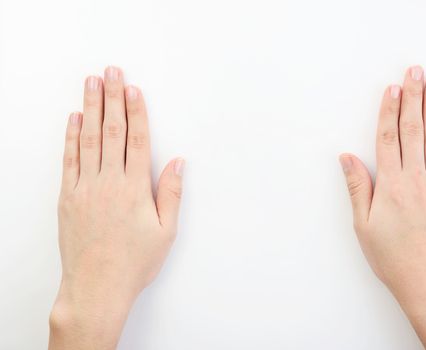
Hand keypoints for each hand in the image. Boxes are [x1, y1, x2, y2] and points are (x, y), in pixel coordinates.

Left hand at [49, 66, 183, 349]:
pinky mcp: (68, 197)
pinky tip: (73, 119)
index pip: (137, 140)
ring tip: (91, 84)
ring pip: (88, 139)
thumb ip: (171, 193)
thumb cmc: (134, 262)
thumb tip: (178, 163)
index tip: (133, 89)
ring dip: (90, 108)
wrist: (96, 287)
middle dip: (112, 98)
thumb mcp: (165, 231)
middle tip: (111, 72)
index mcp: (134, 189)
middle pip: (111, 131)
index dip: (136, 111)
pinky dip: (70, 137)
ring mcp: (85, 188)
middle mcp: (108, 182)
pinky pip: (69, 159)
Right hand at [340, 66, 425, 348]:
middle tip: (415, 71)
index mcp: (390, 184)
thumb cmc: (392, 255)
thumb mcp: (363, 224)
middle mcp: (415, 177)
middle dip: (414, 97)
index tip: (392, 88)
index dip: (389, 110)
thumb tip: (346, 158)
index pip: (388, 137)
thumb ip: (357, 187)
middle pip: (413, 129)